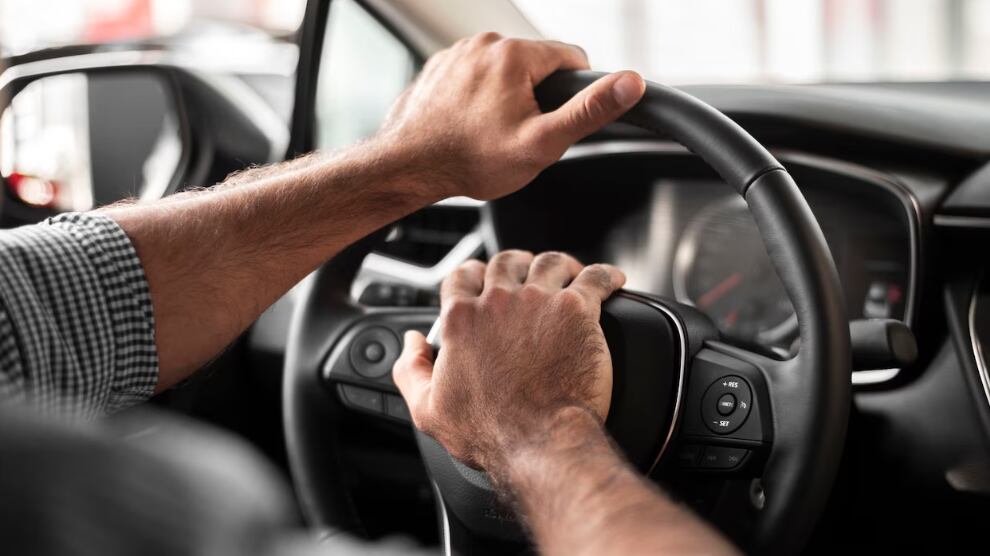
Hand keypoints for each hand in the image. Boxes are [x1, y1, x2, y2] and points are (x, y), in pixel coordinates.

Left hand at [378, 33, 644, 200]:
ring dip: (506, 98)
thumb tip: (630, 83)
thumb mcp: (543, 142)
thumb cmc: (471, 160)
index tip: (555, 120)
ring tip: (489, 134)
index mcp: (514, 54)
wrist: (409, 167)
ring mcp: (457, 53)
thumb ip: (590, 110)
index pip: (571, 58)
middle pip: (536, 65)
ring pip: (504, 72)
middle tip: (519, 135)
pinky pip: (474, 77)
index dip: (574, 93)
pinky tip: (468, 126)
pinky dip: (477, 98)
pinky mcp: (439, 67)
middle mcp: (484, 43)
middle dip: (537, 98)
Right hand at [392, 250, 625, 471]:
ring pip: (551, 261)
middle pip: (507, 260)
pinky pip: (596, 277)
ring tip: (570, 273)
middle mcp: (500, 302)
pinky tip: (612, 279)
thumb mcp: (428, 409)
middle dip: (516, 263)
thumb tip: (411, 343)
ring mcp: (541, 302)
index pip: (462, 276)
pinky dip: (605, 275)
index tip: (483, 280)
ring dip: (559, 264)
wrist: (540, 442)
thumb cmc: (490, 431)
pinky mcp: (579, 310)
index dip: (472, 274)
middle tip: (528, 274)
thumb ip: (411, 369)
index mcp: (462, 319)